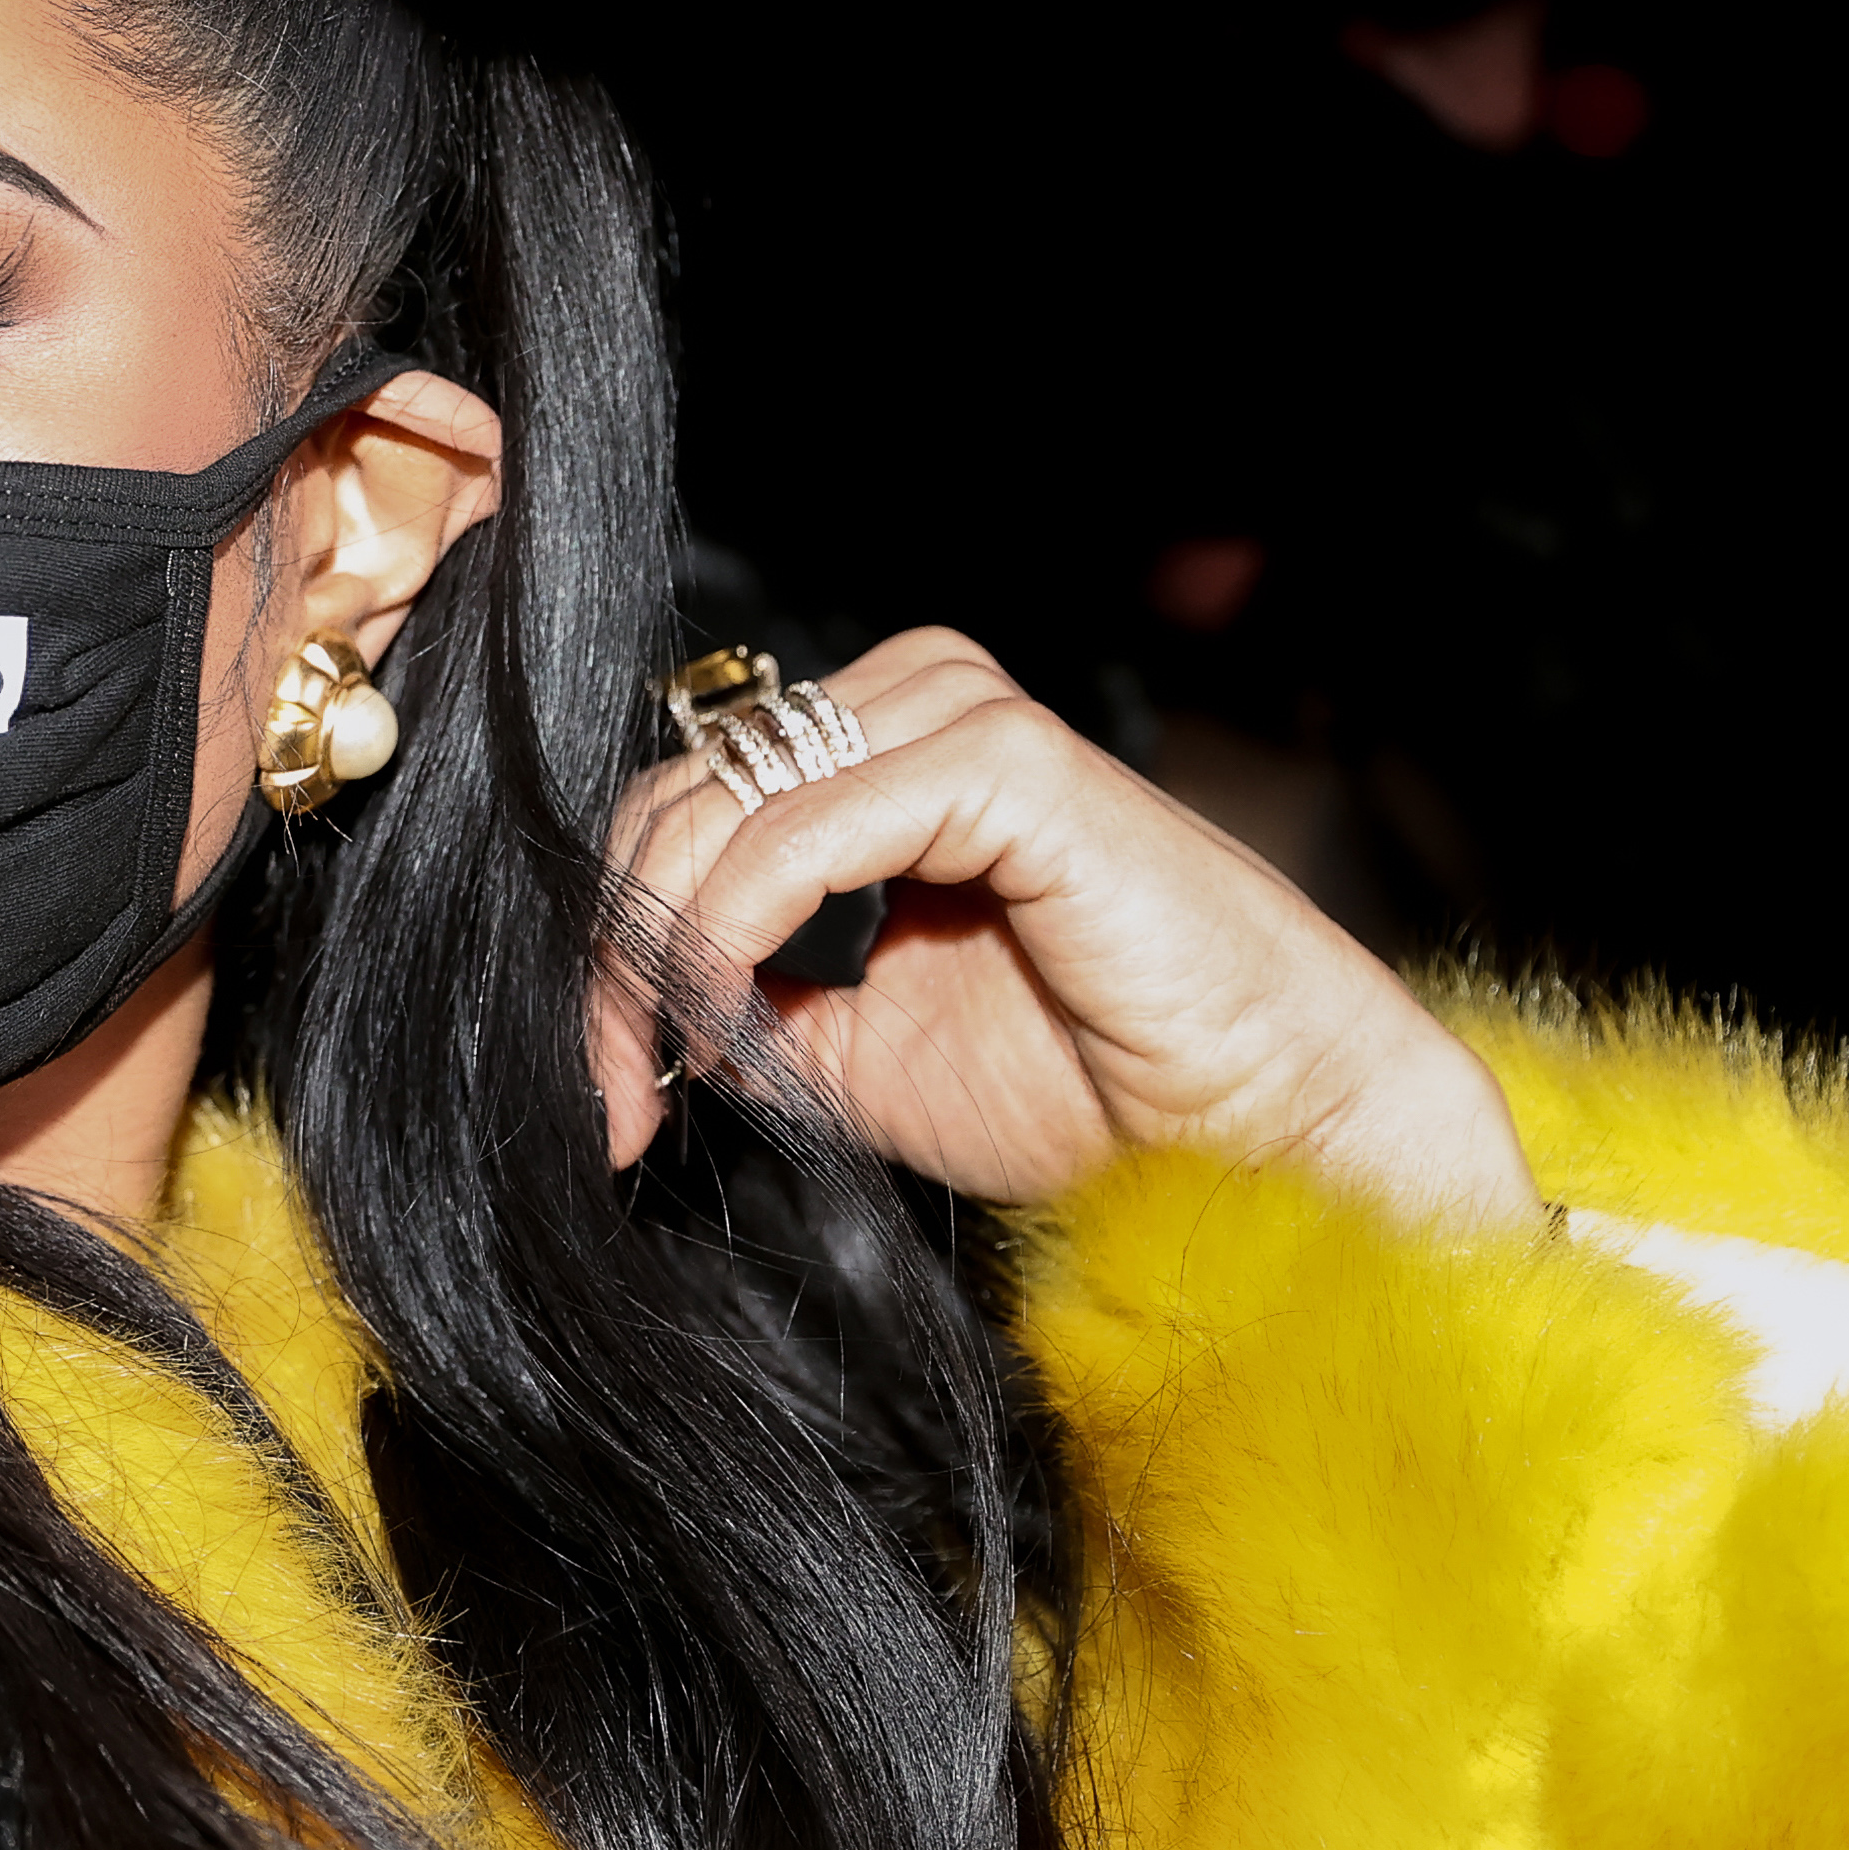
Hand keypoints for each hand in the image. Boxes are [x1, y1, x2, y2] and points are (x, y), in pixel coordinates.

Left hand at [586, 630, 1536, 1224]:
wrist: (1255, 1141)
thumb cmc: (1090, 1092)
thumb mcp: (857, 1057)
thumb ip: (746, 1003)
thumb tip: (632, 1000)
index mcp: (880, 753)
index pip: (685, 801)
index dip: (609, 933)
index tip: (593, 1080)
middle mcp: (916, 708)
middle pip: (684, 790)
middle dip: (610, 948)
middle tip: (598, 1092)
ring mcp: (965, 720)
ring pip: (728, 797)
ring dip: (658, 938)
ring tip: (650, 1071)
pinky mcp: (1011, 764)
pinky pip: (813, 826)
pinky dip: (737, 919)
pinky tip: (720, 1008)